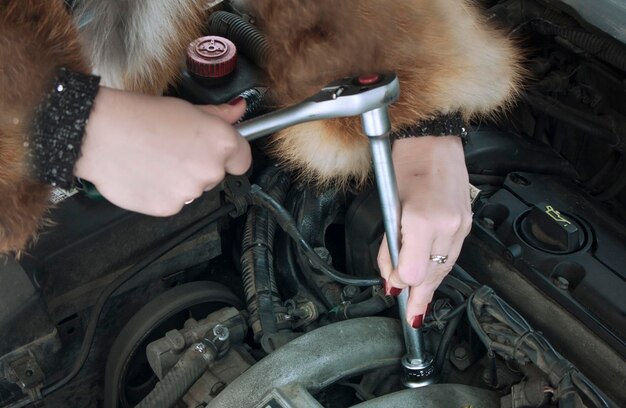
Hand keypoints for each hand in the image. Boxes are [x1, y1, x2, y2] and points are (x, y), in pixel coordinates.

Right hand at [74, 87, 250, 215]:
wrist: (99, 134)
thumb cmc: (138, 116)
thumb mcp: (185, 108)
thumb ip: (217, 116)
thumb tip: (237, 110)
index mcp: (220, 142)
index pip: (242, 159)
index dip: (230, 155)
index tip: (216, 151)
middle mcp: (211, 170)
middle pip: (215, 174)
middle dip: (198, 164)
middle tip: (173, 149)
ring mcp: (190, 192)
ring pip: (192, 189)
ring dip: (179, 180)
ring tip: (153, 159)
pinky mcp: (169, 208)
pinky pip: (172, 202)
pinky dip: (160, 192)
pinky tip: (144, 174)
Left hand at [377, 136, 471, 327]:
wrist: (434, 139)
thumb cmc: (408, 163)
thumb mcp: (389, 204)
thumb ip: (390, 244)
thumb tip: (392, 274)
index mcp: (423, 220)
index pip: (414, 272)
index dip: (400, 281)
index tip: (391, 284)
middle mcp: (447, 226)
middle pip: (433, 275)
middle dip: (419, 296)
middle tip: (411, 315)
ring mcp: (461, 224)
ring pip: (446, 267)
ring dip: (432, 286)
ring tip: (421, 305)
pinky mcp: (467, 221)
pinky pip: (453, 253)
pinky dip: (442, 267)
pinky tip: (434, 278)